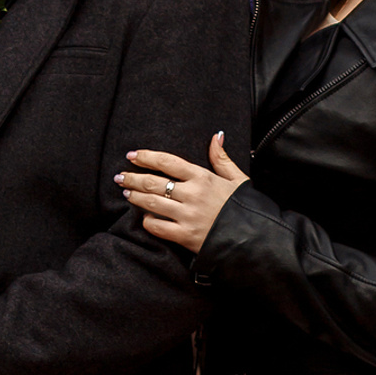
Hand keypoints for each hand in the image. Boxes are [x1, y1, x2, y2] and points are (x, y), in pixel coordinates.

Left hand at [115, 134, 248, 252]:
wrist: (255, 238)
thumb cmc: (246, 208)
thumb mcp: (238, 179)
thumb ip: (222, 158)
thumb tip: (216, 136)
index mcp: (203, 178)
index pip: (168, 162)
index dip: (147, 157)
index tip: (132, 155)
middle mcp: (193, 195)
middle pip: (154, 182)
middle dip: (133, 177)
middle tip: (120, 176)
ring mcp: (188, 216)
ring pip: (151, 203)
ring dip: (136, 197)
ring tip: (127, 193)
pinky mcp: (186, 236)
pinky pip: (157, 227)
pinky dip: (148, 221)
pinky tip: (144, 218)